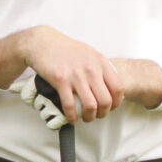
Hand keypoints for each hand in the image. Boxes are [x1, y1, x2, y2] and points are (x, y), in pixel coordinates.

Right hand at [10, 28, 127, 121]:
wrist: (43, 42)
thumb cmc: (66, 49)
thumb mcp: (90, 53)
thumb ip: (101, 68)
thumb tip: (109, 84)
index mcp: (101, 62)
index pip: (118, 88)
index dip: (116, 103)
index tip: (111, 108)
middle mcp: (91, 69)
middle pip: (105, 100)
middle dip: (103, 113)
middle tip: (97, 115)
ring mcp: (76, 75)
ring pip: (90, 105)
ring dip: (89, 117)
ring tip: (85, 118)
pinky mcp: (60, 80)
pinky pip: (69, 104)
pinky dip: (72, 116)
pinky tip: (71, 118)